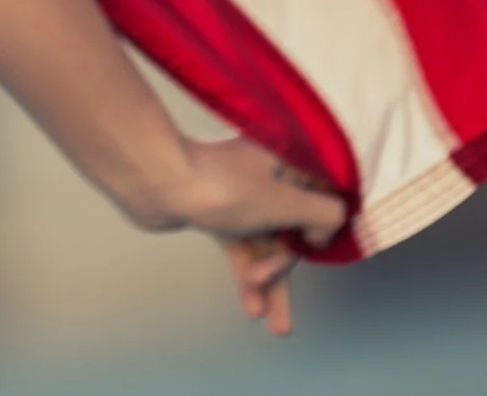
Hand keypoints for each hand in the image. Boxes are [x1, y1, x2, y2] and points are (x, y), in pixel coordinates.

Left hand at [158, 137, 346, 337]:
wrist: (156, 184)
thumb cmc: (223, 188)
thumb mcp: (286, 201)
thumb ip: (324, 213)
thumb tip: (330, 226)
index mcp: (291, 159)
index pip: (325, 197)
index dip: (323, 228)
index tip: (312, 247)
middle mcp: (270, 172)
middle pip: (294, 229)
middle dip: (286, 271)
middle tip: (272, 302)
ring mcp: (242, 193)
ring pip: (268, 243)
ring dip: (269, 283)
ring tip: (274, 326)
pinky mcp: (219, 211)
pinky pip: (243, 246)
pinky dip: (247, 274)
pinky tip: (252, 307)